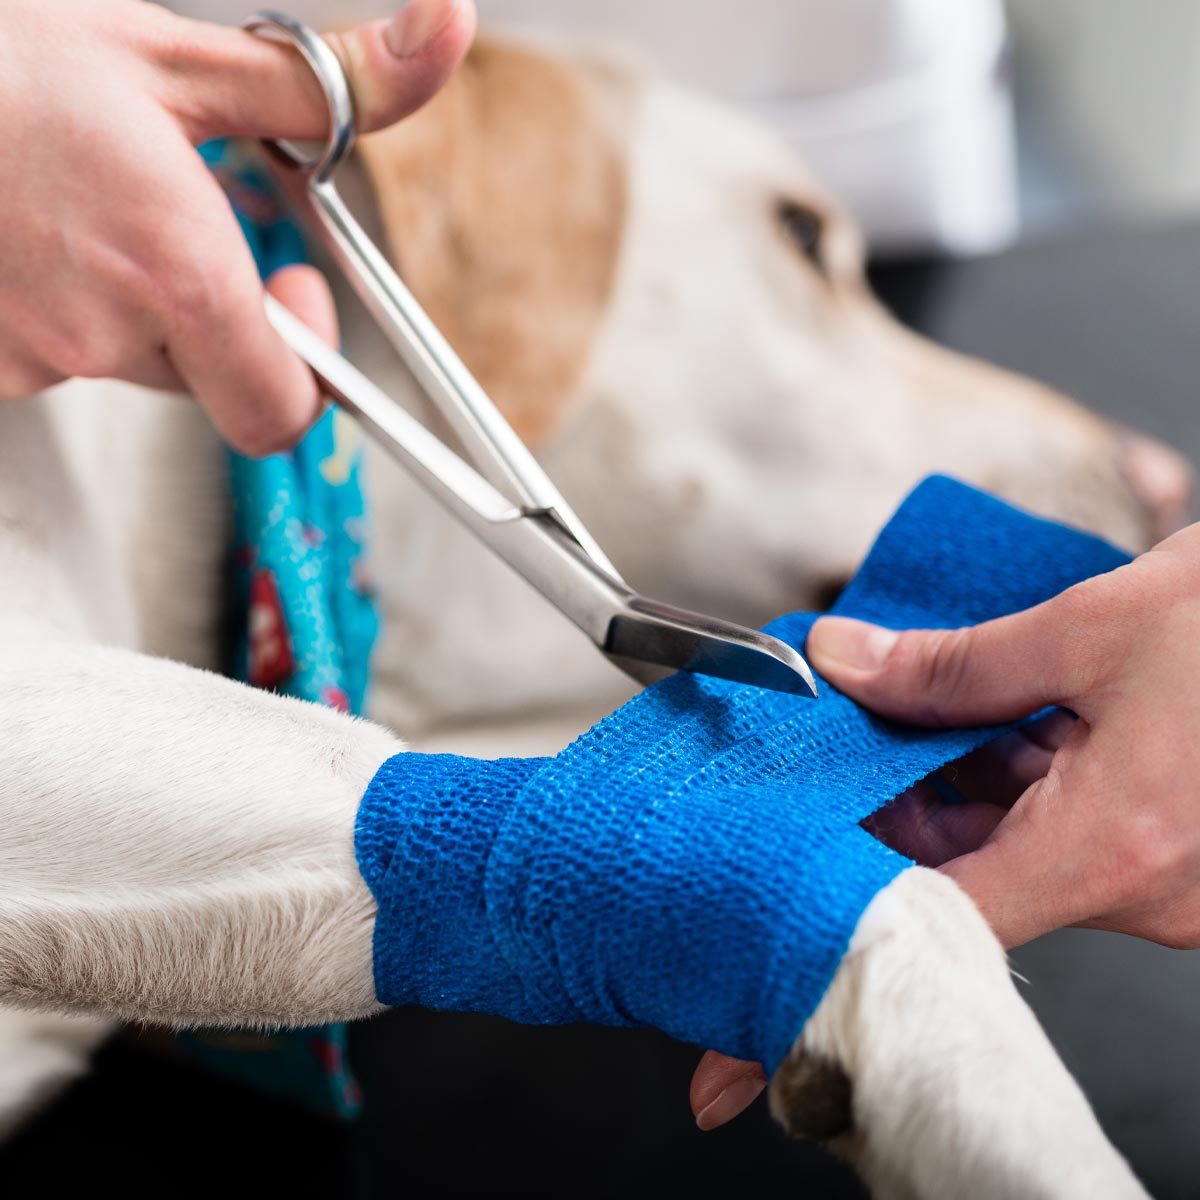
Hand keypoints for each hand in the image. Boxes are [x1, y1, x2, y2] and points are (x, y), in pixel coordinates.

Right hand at [0, 0, 474, 452]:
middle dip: (213, 316)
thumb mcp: (174, 60)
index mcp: (176, 274)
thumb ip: (320, 84)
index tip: (292, 297)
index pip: (281, 412)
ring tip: (72, 205)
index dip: (304, 370)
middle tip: (169, 226)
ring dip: (124, 300)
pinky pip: (47, 356)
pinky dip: (53, 304)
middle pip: (210, 378)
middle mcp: (103, 334)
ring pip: (126, 362)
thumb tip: (441, 38)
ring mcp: (27, 358)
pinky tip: (24, 233)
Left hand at [690, 522, 1199, 1125]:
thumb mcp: (1091, 629)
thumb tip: (844, 661)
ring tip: (904, 708)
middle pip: (956, 879)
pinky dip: (1006, 787)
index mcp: (1109, 848)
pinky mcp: (1167, 855)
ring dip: (945, 788)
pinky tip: (978, 724)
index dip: (832, 955)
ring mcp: (1158, 880)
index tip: (760, 997)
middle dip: (887, 813)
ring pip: (1002, 853)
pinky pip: (1052, 838)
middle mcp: (1139, 890)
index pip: (929, 930)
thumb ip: (953, 662)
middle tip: (829, 753)